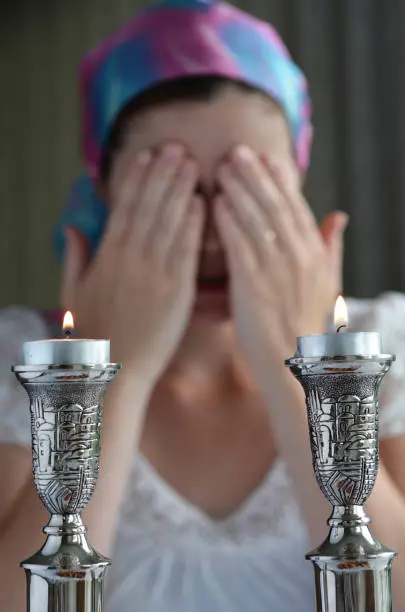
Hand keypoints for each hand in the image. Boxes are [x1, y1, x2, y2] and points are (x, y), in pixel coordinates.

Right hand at [61, 144, 203, 384]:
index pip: (123, 208)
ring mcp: (154, 273)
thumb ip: (74, 257)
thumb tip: (72, 225)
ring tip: (191, 163)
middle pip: (148, 207)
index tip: (146, 155)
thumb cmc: (94, 333)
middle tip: (176, 146)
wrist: (115, 370)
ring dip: (180, 190)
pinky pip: (186, 251)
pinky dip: (194, 225)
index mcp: (106, 257)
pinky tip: (202, 203)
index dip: (135, 179)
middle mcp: (130, 259)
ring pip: (168, 223)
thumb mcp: (72, 293)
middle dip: (162, 174)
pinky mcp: (176, 291)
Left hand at [215, 145, 346, 379]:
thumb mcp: (327, 283)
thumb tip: (339, 216)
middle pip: (276, 206)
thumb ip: (331, 247)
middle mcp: (299, 257)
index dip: (281, 180)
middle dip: (256, 175)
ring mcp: (277, 270)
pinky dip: (229, 221)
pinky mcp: (254, 285)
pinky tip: (216, 203)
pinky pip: (240, 245)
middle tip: (237, 151)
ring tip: (222, 168)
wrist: (294, 363)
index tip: (266, 157)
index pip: (297, 208)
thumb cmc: (306, 324)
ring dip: (239, 190)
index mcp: (315, 255)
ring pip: (257, 220)